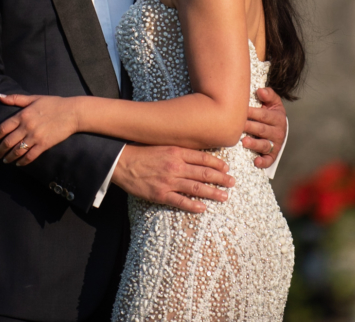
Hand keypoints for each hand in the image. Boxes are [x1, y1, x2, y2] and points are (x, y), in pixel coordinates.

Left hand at [0, 94, 79, 165]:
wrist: (72, 112)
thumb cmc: (53, 103)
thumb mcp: (33, 98)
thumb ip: (15, 99)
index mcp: (23, 115)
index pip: (3, 128)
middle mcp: (27, 127)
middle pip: (8, 142)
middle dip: (0, 150)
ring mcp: (35, 137)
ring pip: (17, 151)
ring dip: (9, 157)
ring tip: (5, 160)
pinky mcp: (44, 144)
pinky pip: (30, 156)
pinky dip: (22, 161)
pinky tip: (18, 163)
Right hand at [111, 145, 233, 212]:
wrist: (122, 163)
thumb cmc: (142, 153)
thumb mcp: (162, 145)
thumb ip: (179, 150)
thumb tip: (196, 154)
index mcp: (176, 152)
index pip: (203, 158)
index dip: (217, 164)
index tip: (226, 168)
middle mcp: (175, 166)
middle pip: (204, 173)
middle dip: (221, 178)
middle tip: (232, 183)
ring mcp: (169, 181)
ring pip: (196, 188)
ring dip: (213, 193)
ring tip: (225, 196)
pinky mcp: (160, 194)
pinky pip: (180, 201)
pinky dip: (193, 205)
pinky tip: (203, 208)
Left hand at [241, 87, 286, 168]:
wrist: (278, 126)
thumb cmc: (270, 112)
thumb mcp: (272, 101)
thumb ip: (268, 94)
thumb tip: (260, 91)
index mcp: (278, 117)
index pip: (264, 115)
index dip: (252, 112)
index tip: (241, 110)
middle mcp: (278, 131)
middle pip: (262, 130)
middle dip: (250, 127)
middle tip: (238, 126)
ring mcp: (275, 144)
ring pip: (265, 145)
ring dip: (255, 144)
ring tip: (244, 142)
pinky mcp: (273, 154)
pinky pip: (269, 159)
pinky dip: (263, 161)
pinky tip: (256, 162)